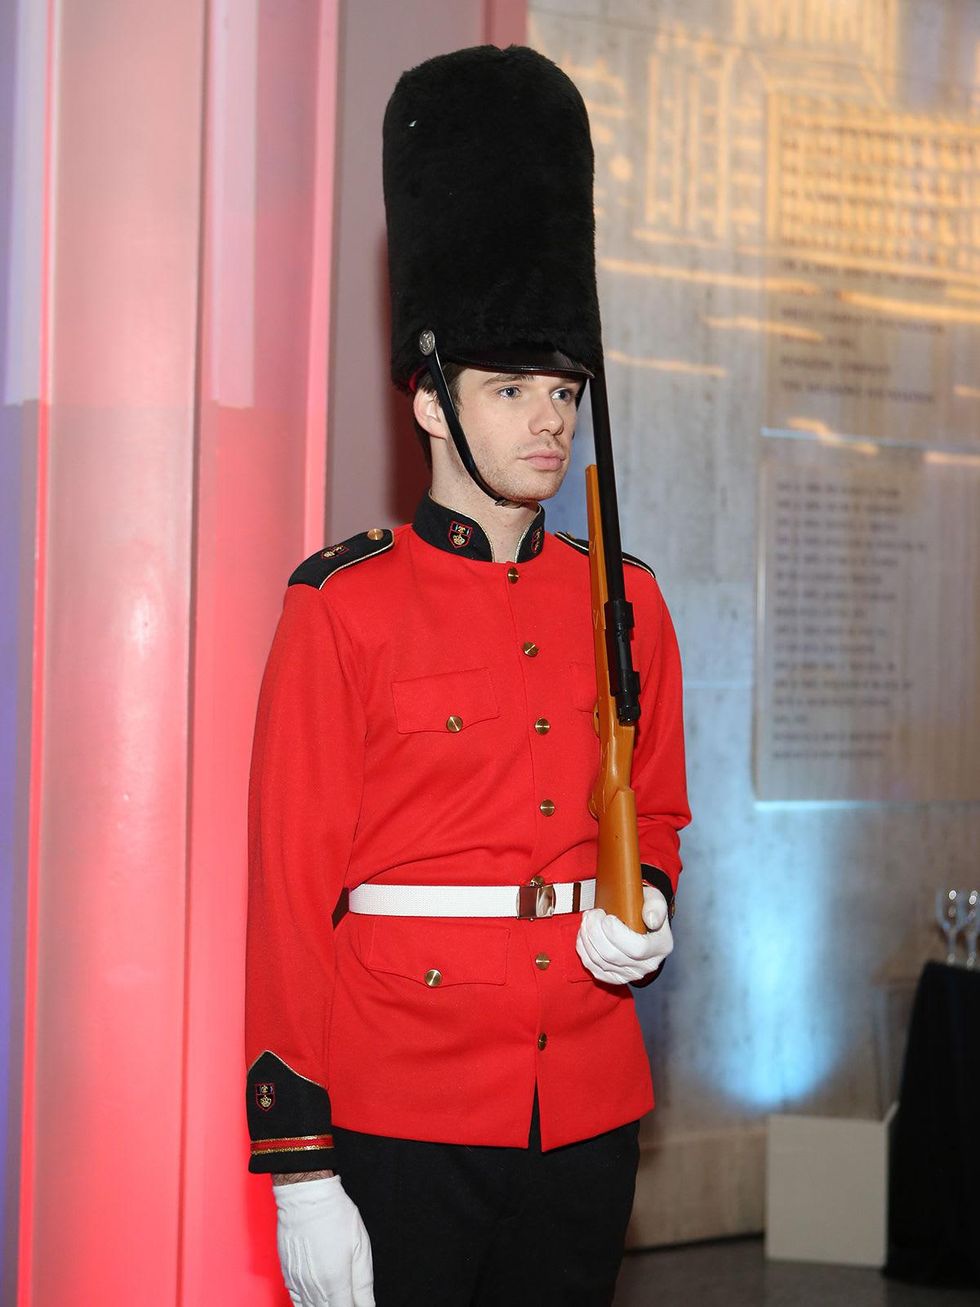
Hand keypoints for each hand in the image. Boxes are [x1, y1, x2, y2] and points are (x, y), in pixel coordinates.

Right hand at [273, 1174, 373, 1306]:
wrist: (305, 1196)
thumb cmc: (335, 1215)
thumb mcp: (360, 1246)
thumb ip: (363, 1284)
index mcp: (335, 1281)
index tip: (358, 1306)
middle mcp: (314, 1287)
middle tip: (348, 1299)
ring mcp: (297, 1282)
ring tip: (335, 1297)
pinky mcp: (287, 1276)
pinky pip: (296, 1301)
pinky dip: (308, 1304)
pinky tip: (318, 1298)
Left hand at [575, 886, 672, 984]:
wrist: (640, 921)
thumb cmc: (646, 908)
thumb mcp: (655, 900)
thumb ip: (656, 907)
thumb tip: (651, 920)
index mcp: (661, 946)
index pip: (637, 948)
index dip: (616, 933)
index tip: (607, 917)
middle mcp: (648, 964)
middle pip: (613, 955)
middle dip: (595, 932)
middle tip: (592, 913)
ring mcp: (631, 974)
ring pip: (600, 961)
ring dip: (587, 938)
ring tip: (587, 920)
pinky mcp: (616, 977)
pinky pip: (594, 968)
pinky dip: (584, 951)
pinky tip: (584, 935)